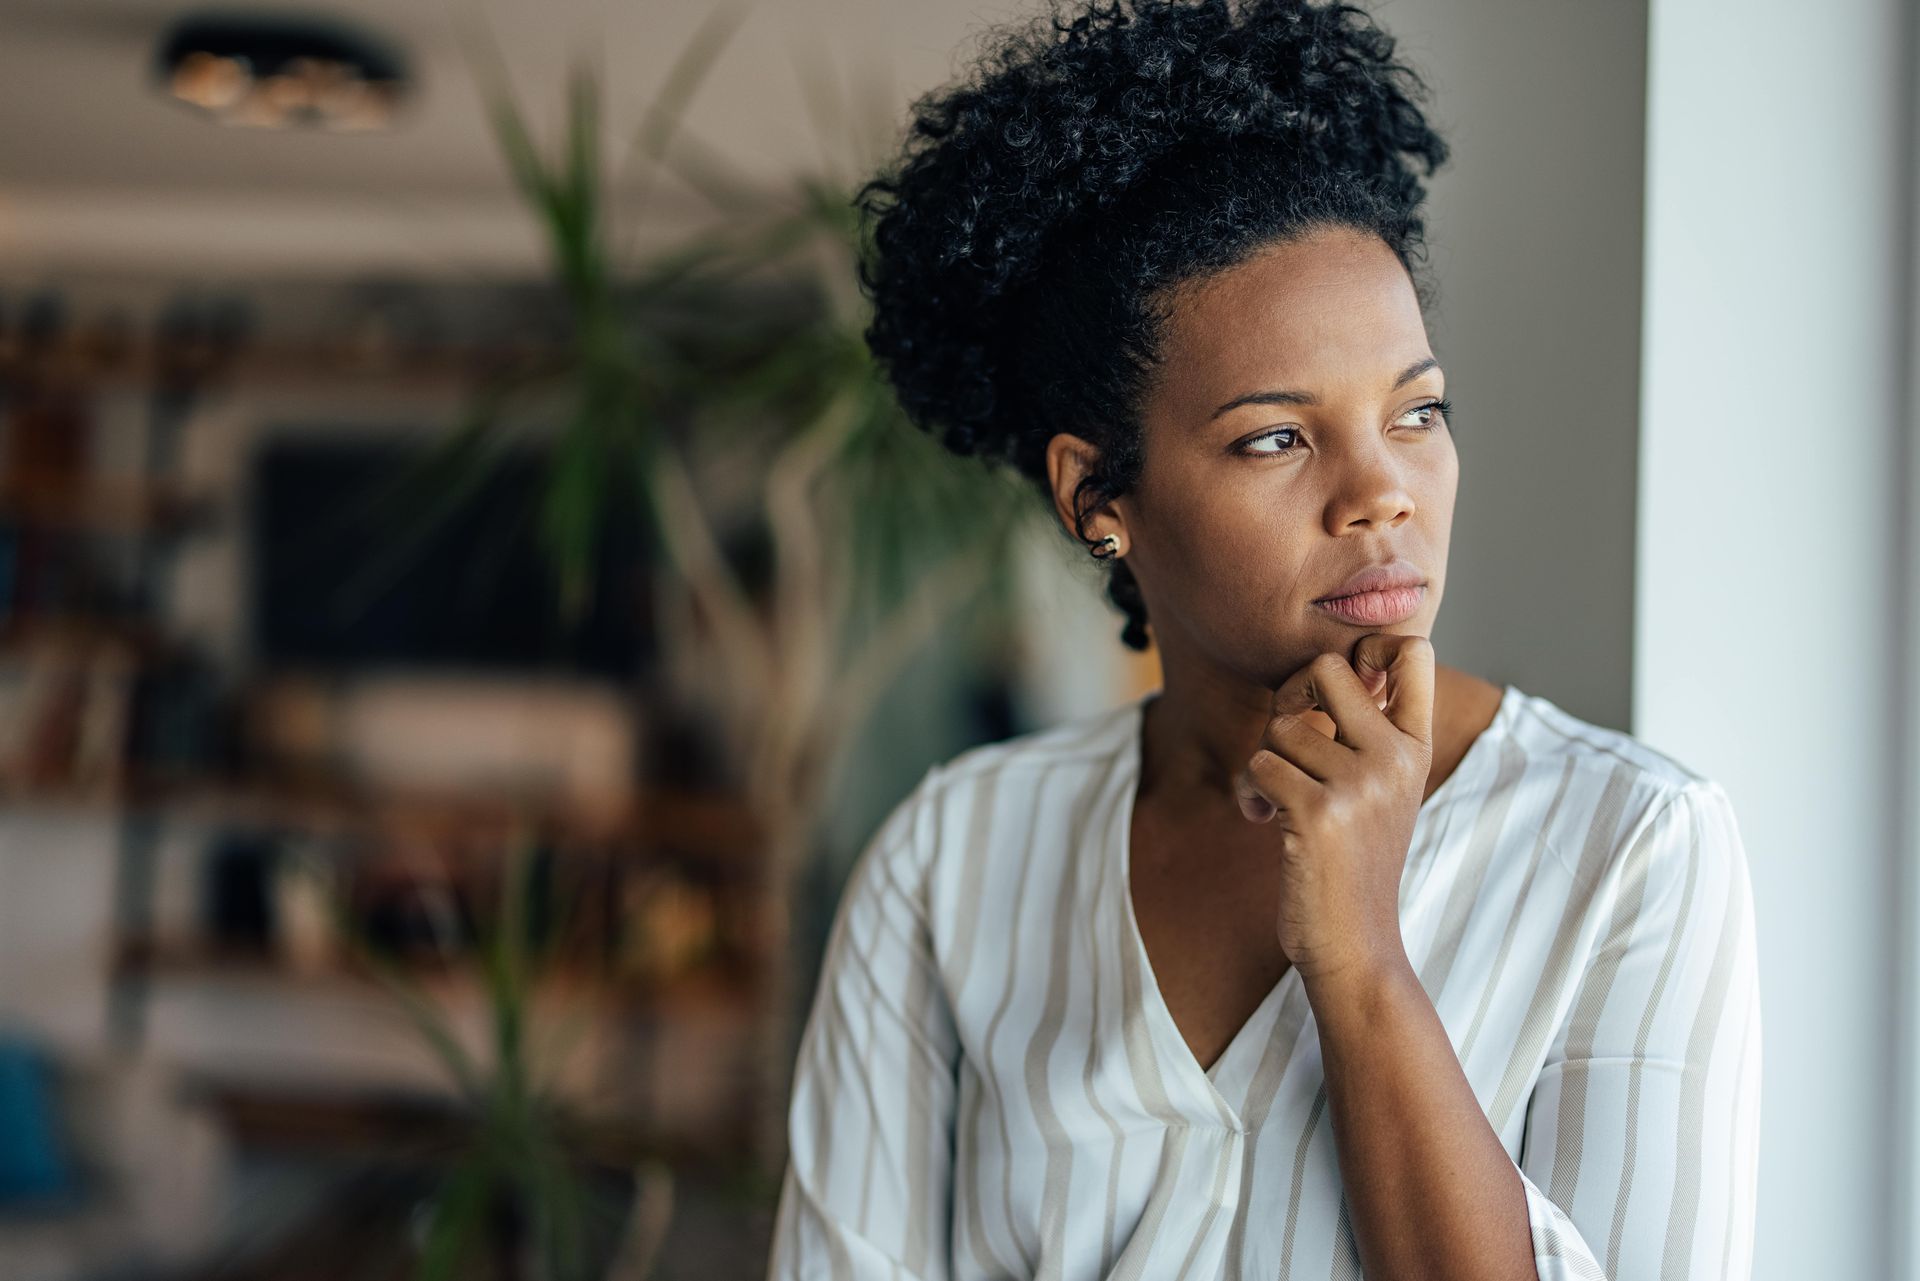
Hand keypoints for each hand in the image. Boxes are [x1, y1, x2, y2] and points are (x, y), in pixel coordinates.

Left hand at [1231, 634, 1436, 983]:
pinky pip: (1259, 766)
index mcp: (1416, 748)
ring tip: (1280, 805)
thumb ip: (1363, 736)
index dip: (1367, 647)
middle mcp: (1395, 757)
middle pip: (1325, 667)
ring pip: (1280, 726)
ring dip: (1265, 763)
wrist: (1357, 948)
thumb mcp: (1380, 792)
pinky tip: (1267, 822)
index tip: (1339, 688)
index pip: (1414, 652)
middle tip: (1287, 739)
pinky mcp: (1319, 812)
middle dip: (1290, 696)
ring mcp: (1360, 783)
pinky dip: (1251, 793)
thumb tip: (1312, 675)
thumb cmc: (1353, 866)